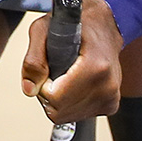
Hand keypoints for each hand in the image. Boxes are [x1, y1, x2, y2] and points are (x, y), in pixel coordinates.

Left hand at [21, 0, 123, 122]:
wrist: (105, 24)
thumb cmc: (76, 24)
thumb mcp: (43, 30)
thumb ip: (33, 59)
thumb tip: (30, 89)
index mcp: (95, 67)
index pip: (55, 98)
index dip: (42, 86)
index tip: (47, 69)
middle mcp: (107, 86)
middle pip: (59, 111)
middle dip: (48, 95)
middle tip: (54, 71)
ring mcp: (111, 97)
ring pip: (67, 116)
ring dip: (58, 100)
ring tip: (65, 76)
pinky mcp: (111, 105)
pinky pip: (78, 115)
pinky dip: (70, 103)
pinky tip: (75, 84)